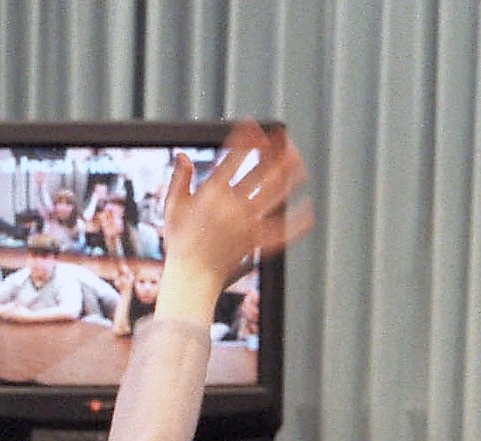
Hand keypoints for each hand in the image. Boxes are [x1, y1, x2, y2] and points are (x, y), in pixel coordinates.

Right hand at [155, 123, 312, 320]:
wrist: (191, 277)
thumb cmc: (180, 243)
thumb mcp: (173, 207)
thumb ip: (179, 179)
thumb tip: (183, 156)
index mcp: (213, 194)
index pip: (234, 157)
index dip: (247, 137)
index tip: (253, 125)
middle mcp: (234, 205)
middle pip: (263, 170)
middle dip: (276, 149)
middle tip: (282, 137)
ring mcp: (248, 223)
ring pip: (277, 193)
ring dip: (290, 173)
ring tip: (296, 159)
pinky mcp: (257, 242)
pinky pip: (283, 231)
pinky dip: (298, 221)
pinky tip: (308, 209)